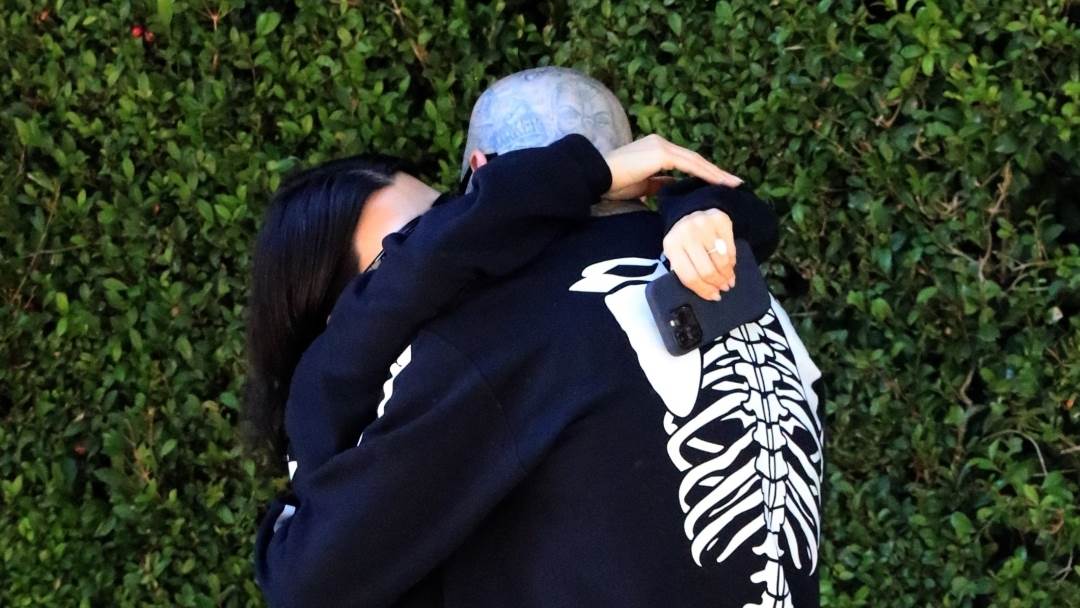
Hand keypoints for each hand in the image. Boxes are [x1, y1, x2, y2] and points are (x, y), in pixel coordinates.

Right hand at [602, 134, 742, 199]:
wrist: (597, 177)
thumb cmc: (614, 184)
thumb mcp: (642, 185)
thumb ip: (659, 185)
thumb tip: (673, 190)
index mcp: (656, 150)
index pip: (686, 162)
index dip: (704, 173)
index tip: (720, 184)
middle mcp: (661, 143)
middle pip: (695, 160)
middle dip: (716, 173)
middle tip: (735, 184)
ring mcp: (661, 146)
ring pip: (695, 161)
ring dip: (715, 174)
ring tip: (733, 184)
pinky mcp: (661, 153)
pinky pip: (688, 165)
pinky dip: (705, 174)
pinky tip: (717, 183)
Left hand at [663, 208, 735, 300]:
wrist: (690, 210)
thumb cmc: (683, 239)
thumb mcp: (677, 253)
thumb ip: (685, 270)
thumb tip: (706, 291)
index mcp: (672, 246)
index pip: (689, 276)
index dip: (703, 290)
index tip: (714, 296)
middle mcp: (687, 234)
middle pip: (706, 270)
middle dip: (717, 283)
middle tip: (724, 288)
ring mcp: (704, 226)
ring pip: (721, 260)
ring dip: (727, 274)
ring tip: (729, 279)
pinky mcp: (720, 220)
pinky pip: (730, 248)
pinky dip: (732, 260)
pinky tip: (731, 265)